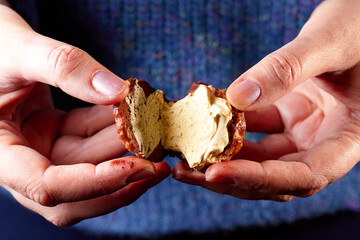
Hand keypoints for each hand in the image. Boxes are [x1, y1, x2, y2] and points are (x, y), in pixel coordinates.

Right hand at [0, 4, 170, 224]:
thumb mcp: (19, 50)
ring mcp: (39, 150)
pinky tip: (134, 114)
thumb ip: (65, 67)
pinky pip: (89, 140)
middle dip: (122, 177)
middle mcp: (20, 162)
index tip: (140, 168)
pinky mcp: (55, 136)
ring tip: (155, 131)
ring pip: (89, 164)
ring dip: (123, 149)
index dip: (97, 182)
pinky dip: (112, 129)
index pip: (47, 187)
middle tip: (161, 161)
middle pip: (77, 192)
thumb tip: (117, 91)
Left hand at [173, 0, 359, 200]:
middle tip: (188, 170)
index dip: (259, 180)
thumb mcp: (330, 43)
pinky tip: (204, 118)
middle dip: (230, 177)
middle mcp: (323, 142)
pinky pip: (254, 129)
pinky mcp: (286, 114)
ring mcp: (303, 130)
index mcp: (347, 138)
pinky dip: (229, 126)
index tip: (217, 173)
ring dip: (223, 156)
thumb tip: (237, 97)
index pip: (304, 176)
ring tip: (186, 152)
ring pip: (260, 157)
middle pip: (274, 176)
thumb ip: (286, 69)